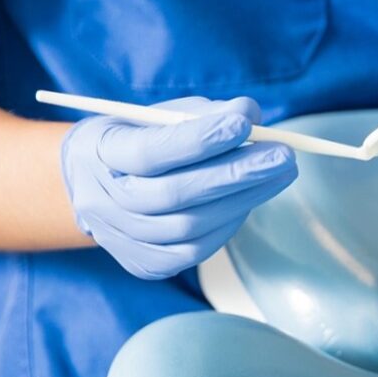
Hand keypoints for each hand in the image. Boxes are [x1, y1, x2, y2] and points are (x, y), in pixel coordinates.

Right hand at [60, 96, 296, 279]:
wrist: (94, 186)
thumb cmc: (137, 140)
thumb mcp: (159, 115)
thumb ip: (203, 112)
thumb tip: (250, 112)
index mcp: (99, 154)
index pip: (149, 152)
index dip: (199, 140)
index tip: (244, 123)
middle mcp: (102, 202)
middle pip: (174, 195)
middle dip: (236, 174)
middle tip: (283, 155)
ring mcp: (120, 239)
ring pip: (190, 227)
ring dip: (244, 199)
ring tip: (279, 173)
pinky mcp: (143, 264)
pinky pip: (195, 250)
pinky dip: (229, 223)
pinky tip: (249, 200)